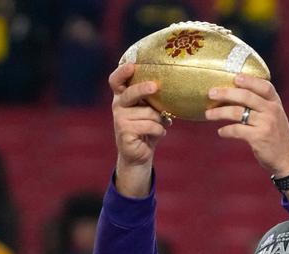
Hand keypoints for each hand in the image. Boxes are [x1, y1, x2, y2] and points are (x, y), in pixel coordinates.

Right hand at [109, 62, 168, 197]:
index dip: (122, 72)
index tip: (132, 65)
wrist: (139, 153)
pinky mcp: (124, 133)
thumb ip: (154, 100)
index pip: (116, 80)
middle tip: (155, 86)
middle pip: (130, 93)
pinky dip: (159, 130)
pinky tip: (160, 133)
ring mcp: (120, 119)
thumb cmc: (147, 128)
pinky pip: (149, 126)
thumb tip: (172, 89)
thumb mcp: (151, 111)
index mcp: (123, 96)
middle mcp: (118, 105)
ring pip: (147, 113)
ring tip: (161, 124)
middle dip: (142, 89)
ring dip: (159, 119)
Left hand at [205, 75, 288, 182]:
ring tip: (208, 114)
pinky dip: (226, 130)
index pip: (264, 86)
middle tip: (211, 93)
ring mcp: (266, 124)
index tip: (234, 77)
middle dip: (226, 93)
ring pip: (237, 112)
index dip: (249, 80)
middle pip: (246, 96)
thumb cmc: (276, 135)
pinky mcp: (259, 137)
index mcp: (275, 102)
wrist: (287, 158)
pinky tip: (221, 132)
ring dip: (220, 112)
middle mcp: (271, 110)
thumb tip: (234, 94)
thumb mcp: (274, 115)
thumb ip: (261, 104)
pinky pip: (237, 130)